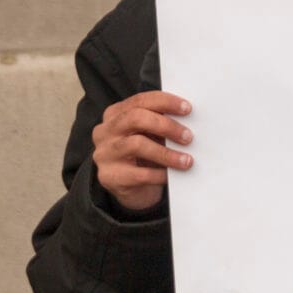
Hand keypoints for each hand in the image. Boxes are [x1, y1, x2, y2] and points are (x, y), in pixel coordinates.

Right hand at [91, 91, 191, 212]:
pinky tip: (171, 176)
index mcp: (115, 114)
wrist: (132, 192)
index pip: (140, 100)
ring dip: (166, 153)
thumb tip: (188, 120)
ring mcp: (104, 154)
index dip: (166, 102)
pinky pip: (139, 174)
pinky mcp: (109, 177)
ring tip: (186, 160)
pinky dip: (160, 174)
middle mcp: (105, 131)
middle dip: (166, 125)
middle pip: (136, 118)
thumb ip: (161, 124)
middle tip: (188, 137)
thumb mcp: (150, 136)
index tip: (187, 109)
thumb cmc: (143, 158)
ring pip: (137, 144)